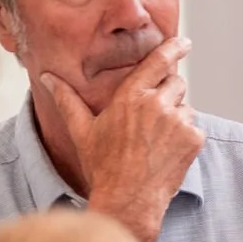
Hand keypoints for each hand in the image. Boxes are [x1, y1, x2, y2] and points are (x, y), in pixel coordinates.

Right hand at [39, 36, 200, 241]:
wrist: (128, 199)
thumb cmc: (102, 165)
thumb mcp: (82, 130)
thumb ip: (67, 99)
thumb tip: (47, 77)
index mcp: (131, 96)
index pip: (158, 61)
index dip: (173, 48)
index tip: (185, 42)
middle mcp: (158, 104)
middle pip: (176, 82)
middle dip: (168, 93)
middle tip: (152, 118)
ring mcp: (178, 122)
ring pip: (186, 107)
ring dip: (176, 117)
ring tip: (155, 141)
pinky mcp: (194, 139)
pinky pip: (195, 128)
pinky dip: (185, 137)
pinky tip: (166, 152)